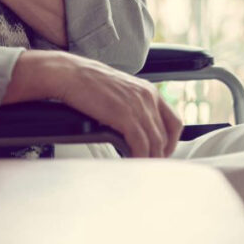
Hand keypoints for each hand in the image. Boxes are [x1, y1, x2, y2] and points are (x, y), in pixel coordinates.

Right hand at [61, 56, 181, 157]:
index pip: (174, 122)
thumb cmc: (86, 82)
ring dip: (149, 160)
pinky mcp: (125, 116)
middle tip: (150, 166)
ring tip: (141, 169)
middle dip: (159, 154)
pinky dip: (138, 157)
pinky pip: (140, 145)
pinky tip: (131, 163)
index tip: (163, 152)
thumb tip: (134, 128)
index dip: (172, 142)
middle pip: (166, 136)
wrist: (69, 74)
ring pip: (155, 143)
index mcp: (148, 90)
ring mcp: (138, 107)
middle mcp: (147, 97)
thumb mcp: (119, 90)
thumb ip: (132, 106)